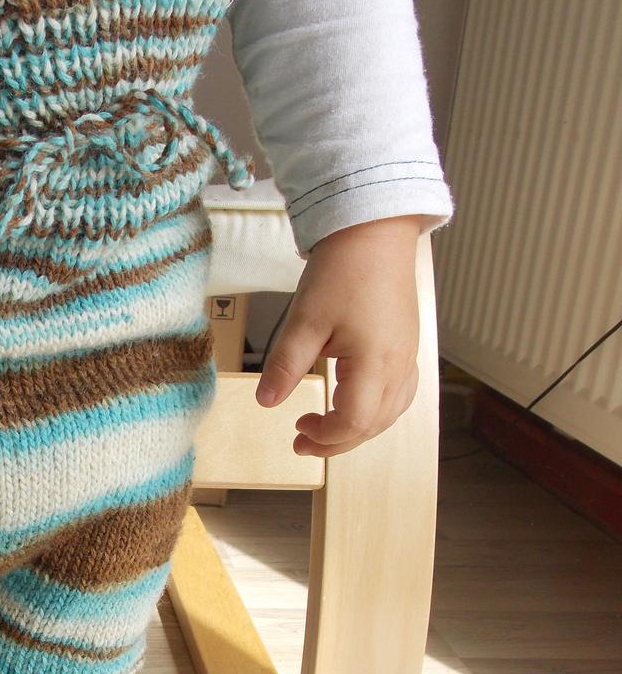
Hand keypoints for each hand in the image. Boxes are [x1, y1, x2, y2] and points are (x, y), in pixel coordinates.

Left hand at [255, 215, 424, 456]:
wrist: (375, 232)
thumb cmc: (343, 271)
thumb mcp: (305, 320)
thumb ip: (285, 365)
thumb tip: (266, 402)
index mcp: (376, 363)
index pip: (355, 422)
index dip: (326, 438)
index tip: (296, 431)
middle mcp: (400, 366)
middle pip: (374, 425)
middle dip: (337, 441)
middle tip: (301, 441)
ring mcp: (408, 357)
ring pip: (390, 413)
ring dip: (357, 428)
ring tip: (324, 428)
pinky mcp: (407, 346)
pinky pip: (399, 393)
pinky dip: (375, 409)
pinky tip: (354, 404)